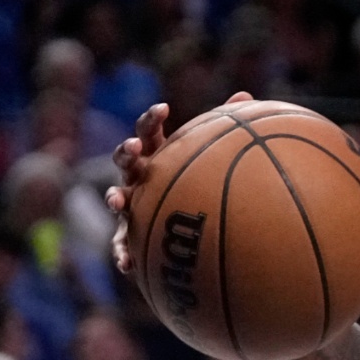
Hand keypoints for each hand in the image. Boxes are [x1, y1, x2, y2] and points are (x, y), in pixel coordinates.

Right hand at [106, 93, 251, 271]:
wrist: (180, 229)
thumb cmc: (195, 185)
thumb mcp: (207, 158)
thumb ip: (223, 129)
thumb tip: (245, 95)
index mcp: (155, 157)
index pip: (148, 132)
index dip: (152, 119)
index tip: (164, 108)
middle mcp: (138, 179)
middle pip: (126, 161)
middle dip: (127, 152)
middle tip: (135, 149)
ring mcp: (130, 206)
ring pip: (116, 199)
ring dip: (114, 197)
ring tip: (117, 200)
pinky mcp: (128, 236)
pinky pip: (122, 246)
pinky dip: (122, 254)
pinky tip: (128, 265)